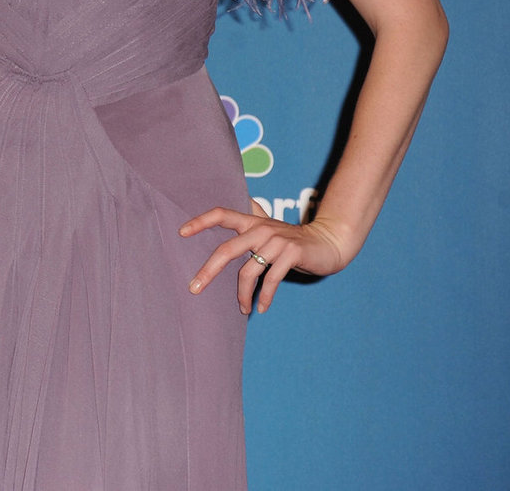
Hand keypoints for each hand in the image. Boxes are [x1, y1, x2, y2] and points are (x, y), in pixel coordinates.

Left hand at [181, 200, 350, 313]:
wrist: (329, 243)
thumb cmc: (292, 239)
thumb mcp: (270, 227)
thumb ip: (252, 216)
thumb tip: (238, 201)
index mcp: (252, 221)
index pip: (221, 214)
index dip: (200, 221)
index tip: (181, 232)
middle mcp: (261, 229)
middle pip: (228, 249)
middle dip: (208, 270)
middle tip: (194, 288)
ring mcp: (277, 241)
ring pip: (249, 270)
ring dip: (243, 294)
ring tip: (242, 309)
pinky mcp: (292, 254)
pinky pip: (272, 279)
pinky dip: (265, 296)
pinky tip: (260, 307)